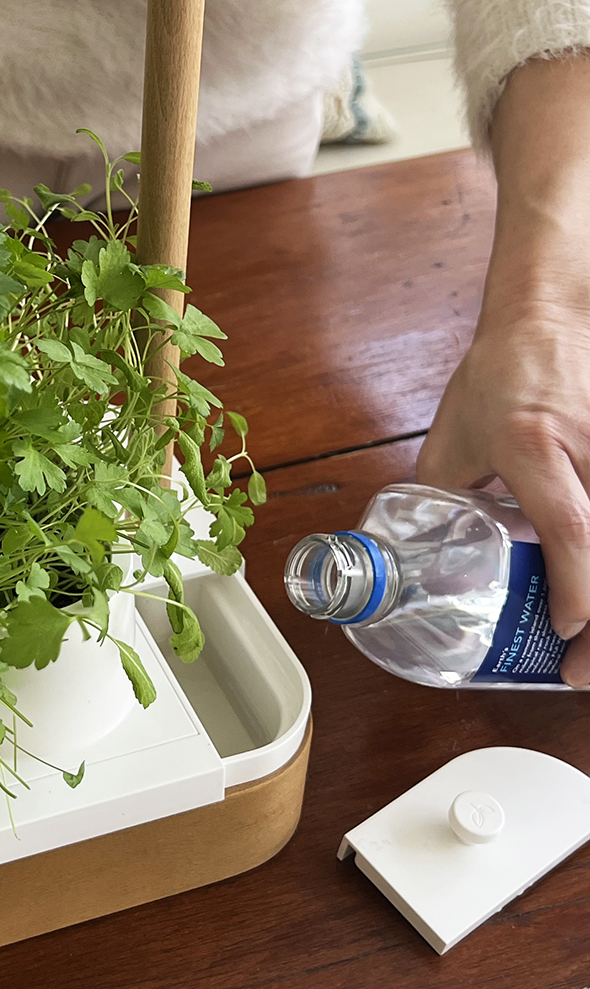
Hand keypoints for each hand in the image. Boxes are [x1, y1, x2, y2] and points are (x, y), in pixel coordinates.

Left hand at [419, 54, 589, 686]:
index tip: (566, 630)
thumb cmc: (502, 375)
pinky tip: (588, 604)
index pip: (570, 530)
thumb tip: (415, 555)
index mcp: (535, 448)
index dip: (575, 589)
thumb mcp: (451, 437)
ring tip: (585, 650)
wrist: (549, 316)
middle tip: (577, 672)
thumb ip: (437, 496)